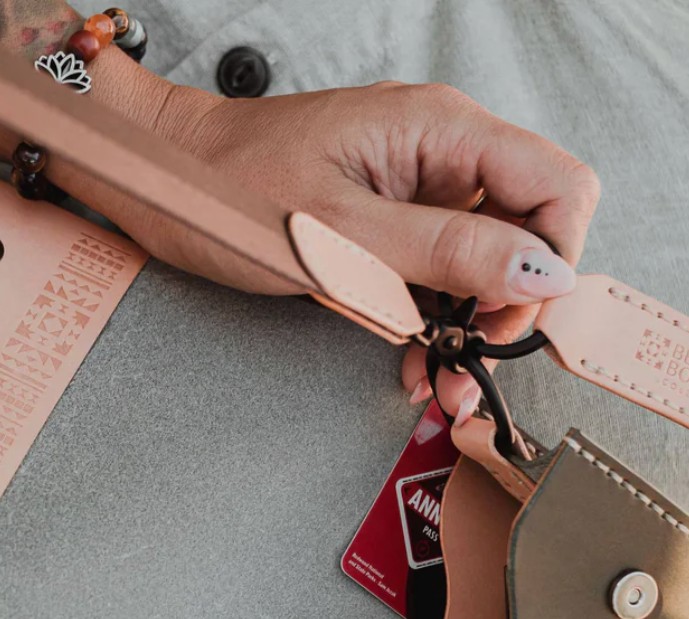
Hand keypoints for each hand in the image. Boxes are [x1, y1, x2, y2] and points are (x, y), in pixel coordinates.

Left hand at [55, 65, 600, 417]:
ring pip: (481, 264)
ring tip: (435, 383)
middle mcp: (439, 154)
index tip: (505, 322)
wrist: (163, 181)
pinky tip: (411, 364)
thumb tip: (542, 272)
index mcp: (442, 131)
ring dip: (467, 328)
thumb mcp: (340, 234)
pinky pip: (431, 275)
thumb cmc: (228, 190)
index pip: (559, 187)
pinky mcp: (385, 224)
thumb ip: (445, 251)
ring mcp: (413, 190)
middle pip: (527, 230)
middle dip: (509, 307)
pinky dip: (428, 322)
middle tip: (469, 365)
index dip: (551, 261)